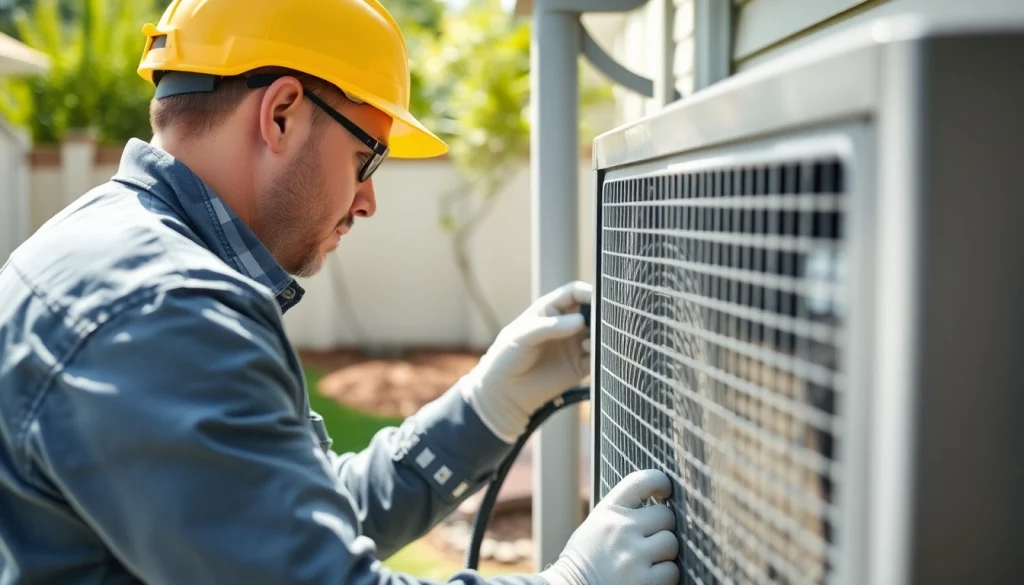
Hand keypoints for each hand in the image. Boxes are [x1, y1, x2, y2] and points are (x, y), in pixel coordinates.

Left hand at [460, 280, 591, 442]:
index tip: (597, 299)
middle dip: (600, 315)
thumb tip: (581, 321)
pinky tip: (590, 357)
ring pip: (599, 335)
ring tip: (588, 344)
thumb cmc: (507, 356)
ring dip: (601, 337)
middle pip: (592, 312)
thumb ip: (550, 326)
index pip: (575, 293)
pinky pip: (598, 359)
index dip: (588, 292)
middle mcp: (567, 325)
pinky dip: (602, 357)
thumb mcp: (523, 335)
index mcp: (551, 310)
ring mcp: (575, 346)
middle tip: (601, 322)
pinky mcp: (581, 368)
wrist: (504, 391)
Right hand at [541, 469, 679, 584]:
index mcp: (608, 511)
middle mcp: (621, 529)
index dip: (660, 481)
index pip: (642, 480)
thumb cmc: (587, 559)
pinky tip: (648, 577)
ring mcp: (633, 556)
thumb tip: (660, 506)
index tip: (664, 491)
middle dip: (662, 528)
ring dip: (665, 554)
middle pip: (666, 516)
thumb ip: (622, 513)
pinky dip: (665, 577)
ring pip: (672, 543)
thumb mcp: (596, 526)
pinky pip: (671, 571)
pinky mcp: (643, 581)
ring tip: (647, 561)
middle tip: (649, 541)